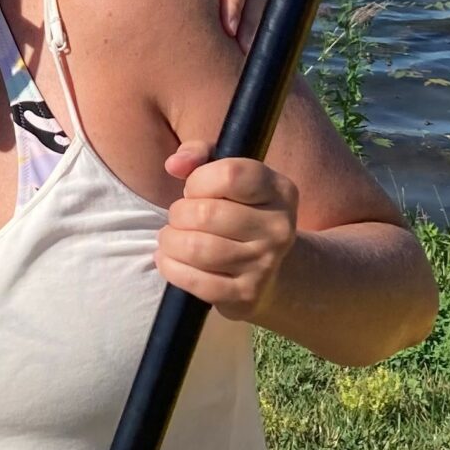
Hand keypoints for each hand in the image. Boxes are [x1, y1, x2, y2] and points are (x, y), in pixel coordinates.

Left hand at [156, 143, 297, 322]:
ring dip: (169, 241)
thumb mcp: (226, 175)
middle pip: (205, 214)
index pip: (230, 175)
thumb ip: (199, 154)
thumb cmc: (237, 212)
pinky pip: (194, 281)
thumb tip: (174, 164)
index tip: (194, 189)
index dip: (198, 181)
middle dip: (177, 214)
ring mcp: (265, 264)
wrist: (270, 269)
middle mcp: (280, 228)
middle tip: (178, 219)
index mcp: (279, 190)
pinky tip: (169, 260)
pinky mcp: (246, 294)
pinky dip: (170, 268)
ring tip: (170, 238)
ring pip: (195, 248)